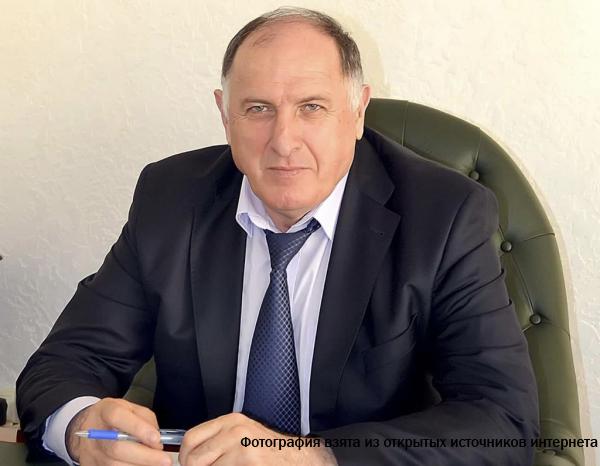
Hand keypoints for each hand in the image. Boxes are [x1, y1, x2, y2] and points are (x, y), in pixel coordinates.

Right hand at [66, 397, 171, 465]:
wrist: (87, 428)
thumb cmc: (113, 417)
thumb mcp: (130, 408)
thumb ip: (146, 420)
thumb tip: (157, 441)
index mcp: (105, 411)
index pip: (118, 417)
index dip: (138, 428)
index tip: (156, 438)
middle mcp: (95, 433)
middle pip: (117, 448)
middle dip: (145, 456)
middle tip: (165, 460)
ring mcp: (92, 452)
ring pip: (116, 465)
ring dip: (140, 465)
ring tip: (157, 463)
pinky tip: (143, 465)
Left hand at [178, 412, 336, 465]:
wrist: (297, 457)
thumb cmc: (269, 450)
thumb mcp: (242, 435)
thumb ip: (219, 439)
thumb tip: (191, 455)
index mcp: (231, 421)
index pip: (190, 438)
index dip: (184, 457)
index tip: (187, 465)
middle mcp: (234, 431)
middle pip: (193, 458)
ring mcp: (241, 448)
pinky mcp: (248, 462)